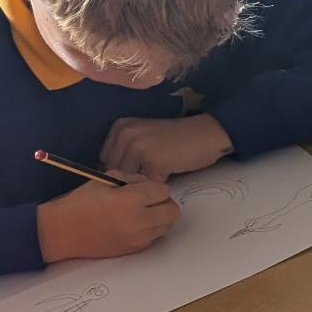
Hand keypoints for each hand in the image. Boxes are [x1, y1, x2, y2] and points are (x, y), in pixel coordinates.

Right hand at [35, 179, 179, 262]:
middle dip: (163, 203)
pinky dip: (149, 230)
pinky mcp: (134, 250)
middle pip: (173, 211)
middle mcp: (140, 221)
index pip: (164, 191)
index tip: (143, 189)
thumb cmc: (78, 204)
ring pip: (167, 226)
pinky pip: (154, 238)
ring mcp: (138, 238)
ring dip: (159, 218)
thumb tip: (148, 183)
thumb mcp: (104, 180)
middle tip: (148, 201)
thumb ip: (132, 179)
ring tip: (140, 213)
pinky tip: (132, 225)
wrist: (60, 232)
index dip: (154, 188)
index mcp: (132, 201)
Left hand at [100, 115, 231, 180]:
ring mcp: (137, 147)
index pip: (104, 160)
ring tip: (160, 170)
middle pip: (113, 171)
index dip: (121, 168)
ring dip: (143, 181)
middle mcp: (124, 134)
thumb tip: (109, 177)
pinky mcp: (151, 160)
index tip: (139, 166)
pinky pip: (146, 183)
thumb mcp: (145, 136)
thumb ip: (125, 150)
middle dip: (130, 176)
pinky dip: (157, 182)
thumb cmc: (178, 139)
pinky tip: (169, 171)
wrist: (207, 134)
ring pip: (128, 179)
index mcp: (120, 127)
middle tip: (151, 171)